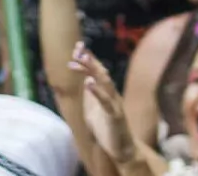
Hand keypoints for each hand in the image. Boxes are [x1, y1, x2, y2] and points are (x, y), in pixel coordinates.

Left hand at [72, 45, 136, 164]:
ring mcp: (115, 103)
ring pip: (105, 82)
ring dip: (93, 69)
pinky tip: (88, 84)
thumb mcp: (92, 110)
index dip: (87, 59)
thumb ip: (89, 95)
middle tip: (77, 49)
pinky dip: (97, 92)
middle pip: (101, 72)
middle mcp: (112, 94)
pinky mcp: (115, 115)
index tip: (77, 47)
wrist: (121, 149)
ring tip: (83, 58)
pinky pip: (106, 102)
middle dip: (89, 60)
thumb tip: (84, 80)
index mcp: (105, 92)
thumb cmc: (106, 129)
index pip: (96, 71)